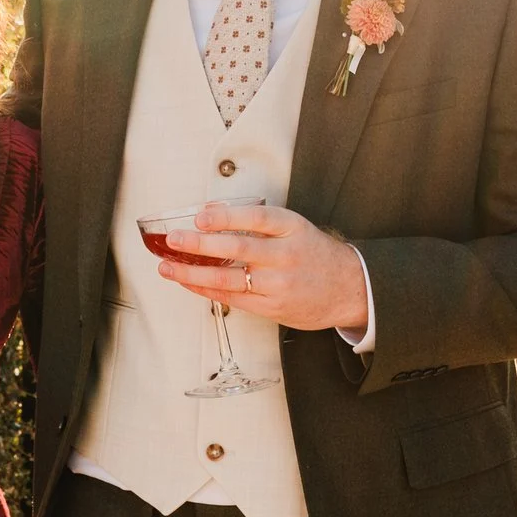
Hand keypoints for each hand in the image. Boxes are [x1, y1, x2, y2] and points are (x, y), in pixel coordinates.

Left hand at [157, 202, 369, 334]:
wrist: (349, 288)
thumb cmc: (314, 253)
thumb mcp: (293, 227)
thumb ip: (256, 220)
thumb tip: (211, 209)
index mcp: (293, 229)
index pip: (256, 219)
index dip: (226, 217)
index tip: (200, 216)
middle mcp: (286, 256)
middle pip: (238, 249)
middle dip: (200, 245)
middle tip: (174, 240)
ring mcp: (279, 285)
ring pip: (229, 279)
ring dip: (193, 273)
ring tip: (167, 266)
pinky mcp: (272, 307)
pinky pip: (232, 298)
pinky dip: (205, 289)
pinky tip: (188, 281)